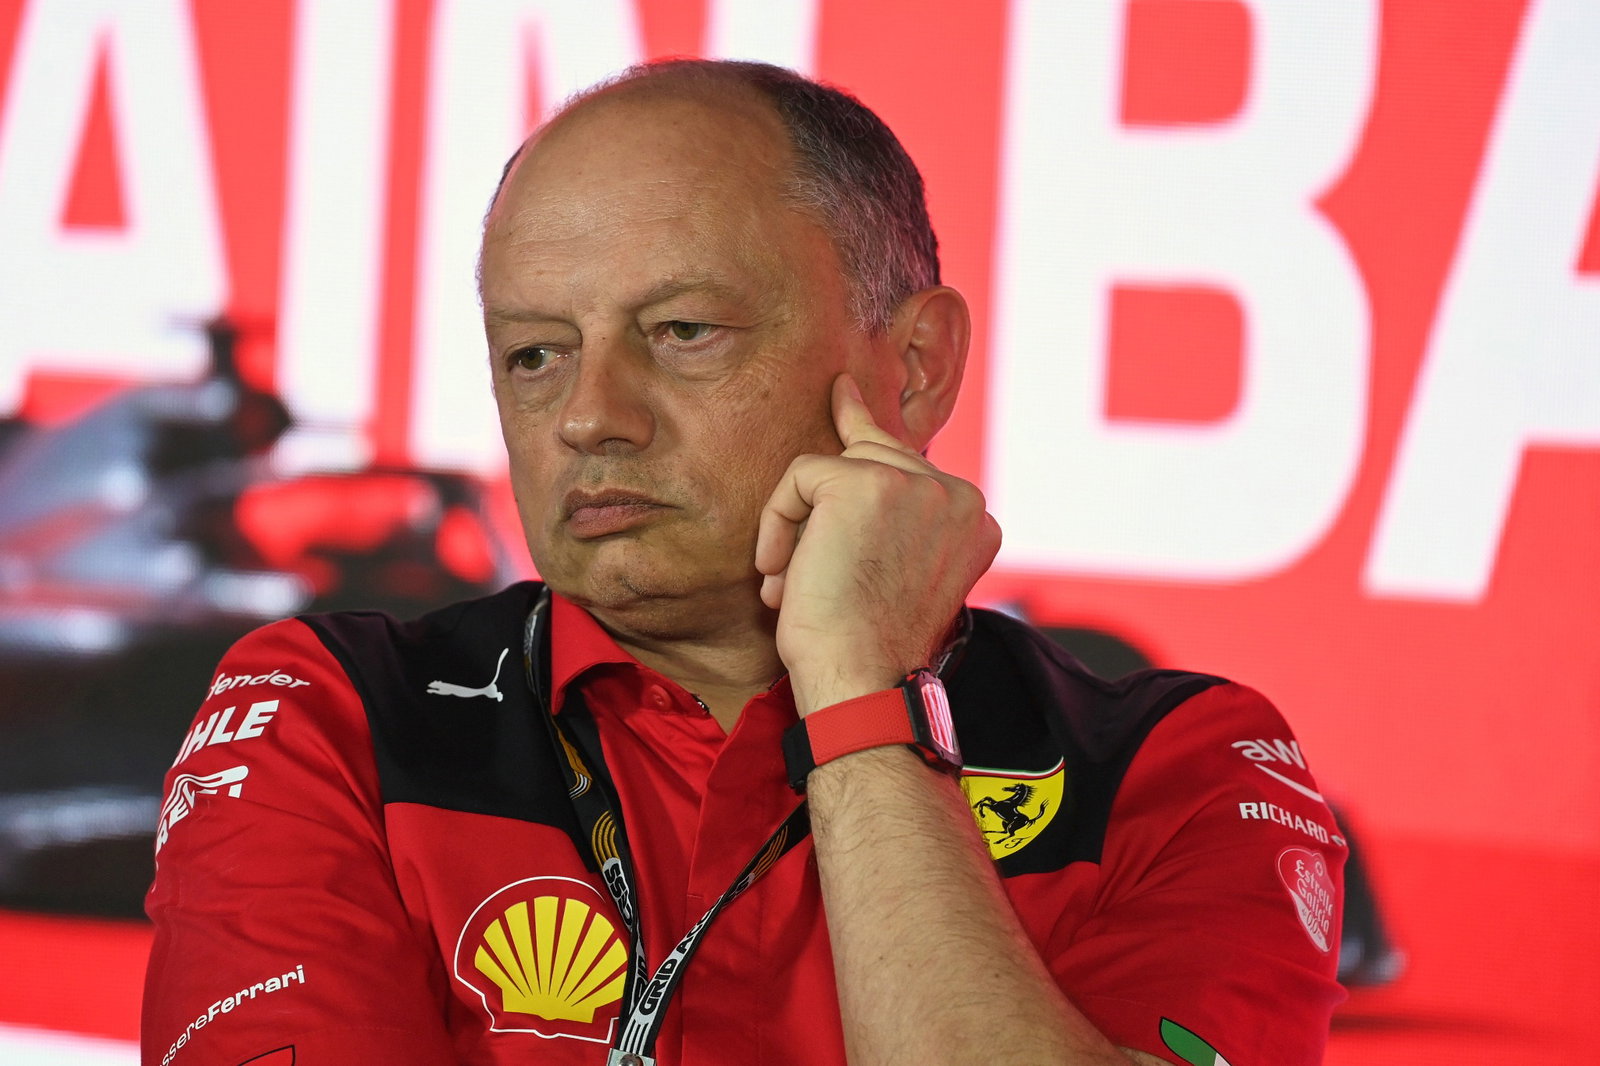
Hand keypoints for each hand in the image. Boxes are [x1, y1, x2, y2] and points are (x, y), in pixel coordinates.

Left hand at [755, 374, 999, 714]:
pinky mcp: (865, 484)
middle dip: (824, 501)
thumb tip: (854, 448)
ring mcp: (915, 485)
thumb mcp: (898, 570)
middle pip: (874, 454)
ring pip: (834, 467)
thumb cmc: (868, 644)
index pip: (912, 463)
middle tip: (798, 566)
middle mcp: (958, 495)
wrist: (862, 681)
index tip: (842, 395)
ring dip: (799, 528)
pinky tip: (783, 573)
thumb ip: (895, 516)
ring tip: (793, 582)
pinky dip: (777, 525)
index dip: (866, 435)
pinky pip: (800, 477)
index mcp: (975, 519)